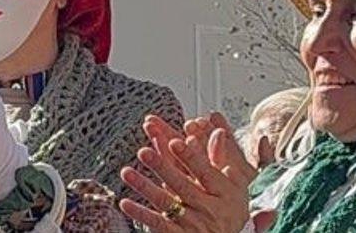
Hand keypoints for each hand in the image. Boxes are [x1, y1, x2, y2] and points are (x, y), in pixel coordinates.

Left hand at [118, 113, 254, 232]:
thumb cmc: (226, 205)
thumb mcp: (230, 183)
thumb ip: (220, 158)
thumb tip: (218, 131)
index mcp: (223, 191)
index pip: (205, 172)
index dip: (190, 157)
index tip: (174, 141)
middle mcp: (209, 208)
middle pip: (182, 185)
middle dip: (162, 167)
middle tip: (143, 152)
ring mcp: (194, 223)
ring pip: (166, 202)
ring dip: (145, 187)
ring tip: (126, 172)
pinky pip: (159, 223)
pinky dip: (141, 214)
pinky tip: (125, 203)